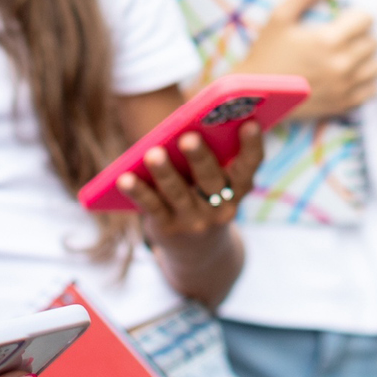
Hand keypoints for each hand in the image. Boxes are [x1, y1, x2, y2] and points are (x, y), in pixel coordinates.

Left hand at [107, 123, 262, 253]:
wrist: (198, 254)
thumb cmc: (205, 197)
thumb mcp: (215, 183)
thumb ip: (209, 157)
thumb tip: (186, 122)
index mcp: (238, 187)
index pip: (250, 165)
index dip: (252, 145)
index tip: (251, 123)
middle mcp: (221, 207)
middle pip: (210, 179)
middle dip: (199, 157)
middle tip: (188, 137)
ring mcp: (194, 221)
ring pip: (178, 193)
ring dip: (165, 173)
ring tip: (153, 153)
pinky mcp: (168, 229)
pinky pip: (152, 207)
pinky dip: (138, 191)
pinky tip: (124, 178)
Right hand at [235, 0, 376, 120]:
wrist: (254, 94)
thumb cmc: (265, 53)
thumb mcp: (280, 17)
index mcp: (329, 39)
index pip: (366, 19)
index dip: (356, 16)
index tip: (343, 20)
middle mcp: (342, 64)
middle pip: (373, 42)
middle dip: (361, 36)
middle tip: (342, 37)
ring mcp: (345, 87)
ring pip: (376, 66)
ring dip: (366, 58)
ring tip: (347, 56)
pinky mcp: (344, 105)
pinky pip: (371, 90)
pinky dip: (365, 81)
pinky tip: (349, 76)